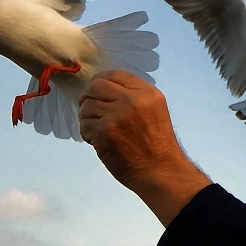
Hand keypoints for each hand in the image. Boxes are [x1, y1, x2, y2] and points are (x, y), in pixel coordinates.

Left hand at [78, 71, 210, 225]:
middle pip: (96, 85)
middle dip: (87, 96)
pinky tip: (96, 140)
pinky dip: (86, 133)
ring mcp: (117, 116)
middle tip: (87, 108)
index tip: (96, 91)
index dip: (100, 80)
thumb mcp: (154, 110)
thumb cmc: (157, 144)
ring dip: (86, 118)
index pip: (115, 74)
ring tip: (96, 130)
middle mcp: (133, 100)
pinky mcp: (105, 133)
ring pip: (87, 106)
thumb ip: (133, 96)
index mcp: (147, 93)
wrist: (161, 171)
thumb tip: (103, 89)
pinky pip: (84, 125)